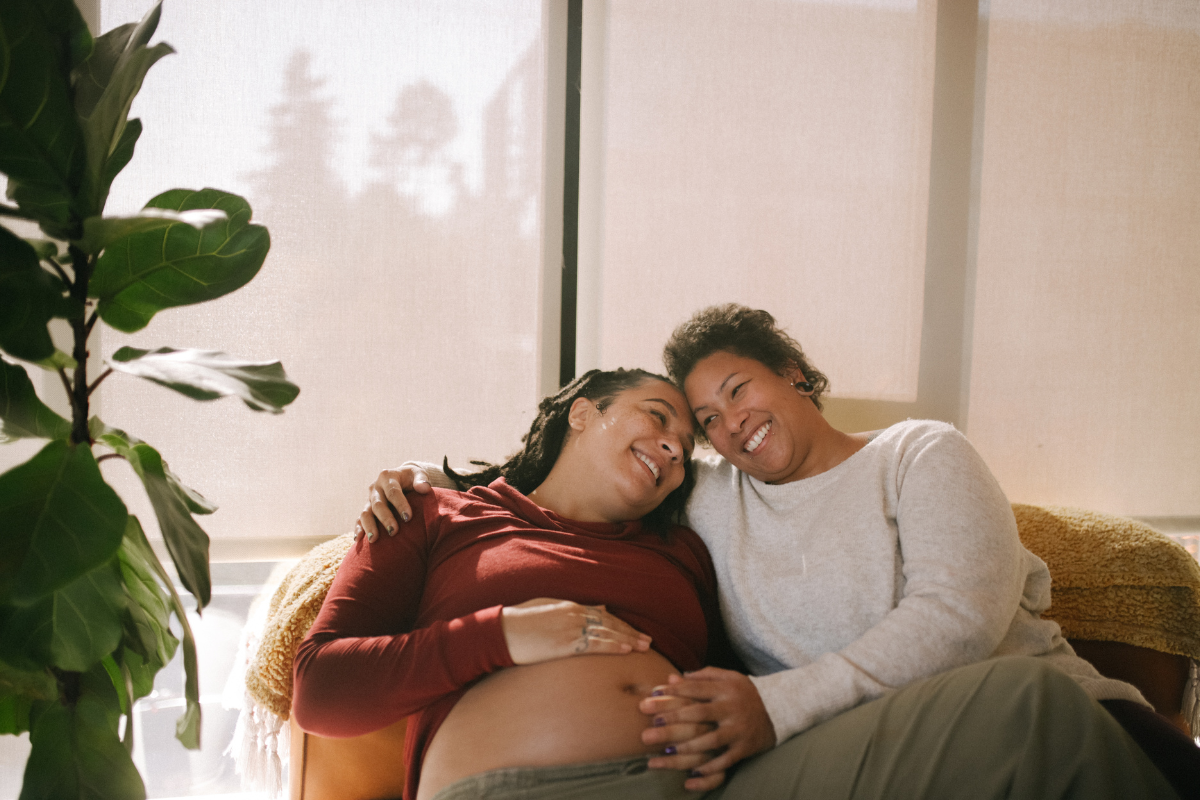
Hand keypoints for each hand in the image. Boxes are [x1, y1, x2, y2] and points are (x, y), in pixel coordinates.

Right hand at [355, 465, 431, 541]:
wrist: (402, 478)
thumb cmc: (412, 478)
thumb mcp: (418, 474)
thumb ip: (422, 479)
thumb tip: (424, 488)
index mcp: (387, 477)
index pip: (393, 491)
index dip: (400, 504)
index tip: (408, 518)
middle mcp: (375, 487)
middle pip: (378, 504)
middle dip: (385, 518)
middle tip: (393, 532)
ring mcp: (369, 499)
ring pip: (365, 513)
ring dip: (369, 526)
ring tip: (374, 539)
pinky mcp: (366, 508)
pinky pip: (359, 519)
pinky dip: (358, 528)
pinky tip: (358, 539)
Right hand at [501, 599, 651, 664]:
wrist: (501, 631)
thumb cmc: (519, 621)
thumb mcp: (547, 608)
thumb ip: (573, 609)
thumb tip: (599, 609)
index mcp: (569, 606)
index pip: (602, 616)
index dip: (621, 625)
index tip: (634, 632)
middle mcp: (574, 615)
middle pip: (609, 624)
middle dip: (630, 632)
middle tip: (648, 641)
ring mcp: (570, 629)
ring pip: (606, 634)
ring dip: (627, 640)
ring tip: (643, 647)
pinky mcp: (565, 644)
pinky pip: (594, 645)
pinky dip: (612, 646)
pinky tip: (625, 650)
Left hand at [640, 666, 775, 785]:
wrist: (779, 709)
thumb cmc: (745, 692)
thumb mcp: (728, 677)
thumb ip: (701, 676)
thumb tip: (672, 678)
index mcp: (725, 689)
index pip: (695, 689)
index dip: (673, 692)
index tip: (652, 696)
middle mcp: (731, 708)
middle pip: (698, 713)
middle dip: (672, 719)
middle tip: (651, 726)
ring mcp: (739, 729)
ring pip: (711, 740)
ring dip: (687, 747)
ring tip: (665, 752)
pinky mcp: (745, 747)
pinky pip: (726, 760)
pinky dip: (710, 768)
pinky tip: (691, 773)